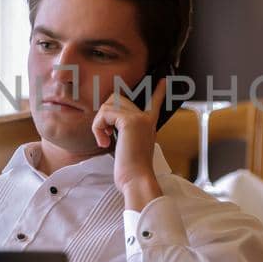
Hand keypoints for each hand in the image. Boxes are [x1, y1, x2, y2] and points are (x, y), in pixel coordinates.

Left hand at [92, 77, 167, 209]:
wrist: (137, 179)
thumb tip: (110, 126)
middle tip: (105, 134)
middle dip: (105, 114)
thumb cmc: (131, 171)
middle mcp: (146, 119)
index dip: (158, 92)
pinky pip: (105, 114)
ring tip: (104, 139)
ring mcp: (139, 118)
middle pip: (118, 99)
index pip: (154, 103)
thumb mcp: (129, 148)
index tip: (164, 81)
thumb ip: (125, 134)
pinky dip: (98, 127)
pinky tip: (104, 141)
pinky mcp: (130, 122)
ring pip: (108, 105)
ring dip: (99, 122)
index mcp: (148, 125)